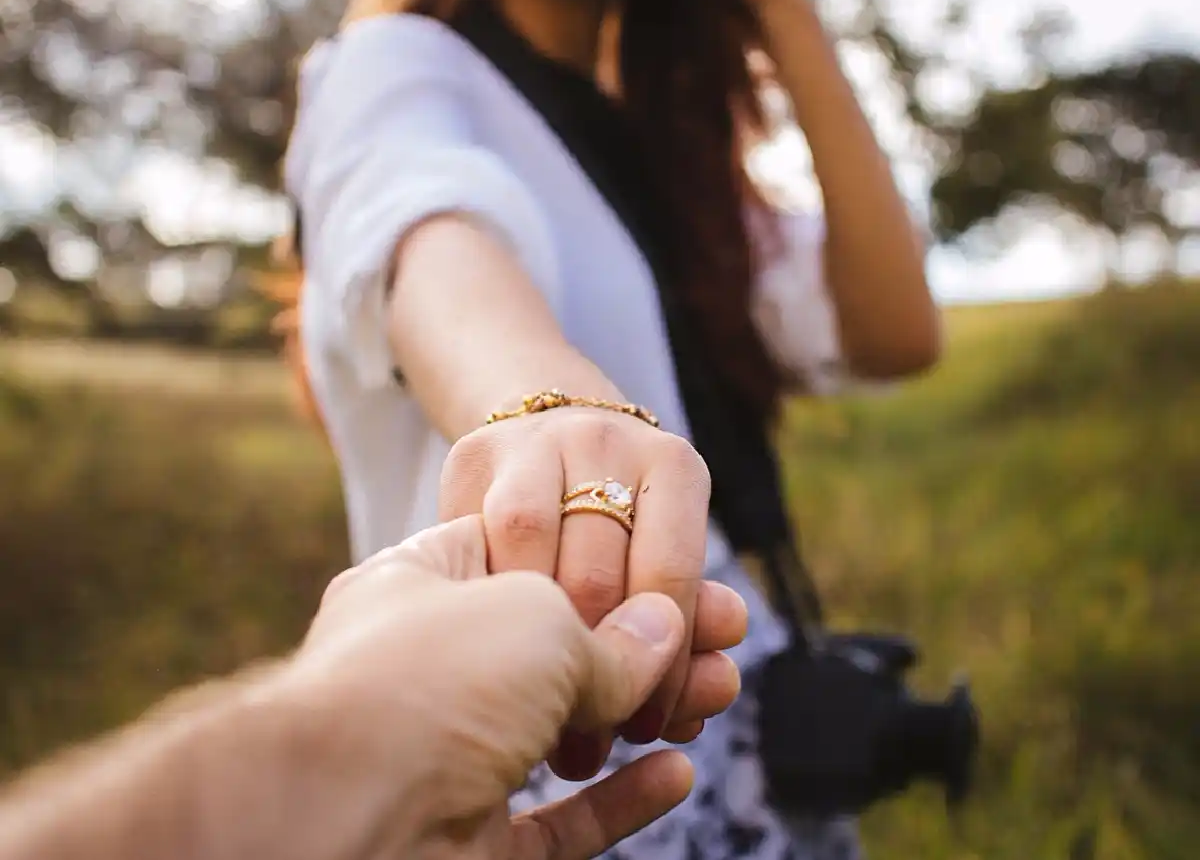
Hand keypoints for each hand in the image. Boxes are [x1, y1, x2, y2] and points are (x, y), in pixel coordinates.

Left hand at [287, 516, 748, 859]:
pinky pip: (554, 820)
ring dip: (647, 713)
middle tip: (727, 633)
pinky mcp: (467, 839)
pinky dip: (618, 799)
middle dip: (650, 641)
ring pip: (565, 731)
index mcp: (424, 586)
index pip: (532, 556)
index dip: (612, 565)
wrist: (341, 816)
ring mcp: (447, 755)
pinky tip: (675, 774)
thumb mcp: (537, 619)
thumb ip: (608, 633)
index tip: (683, 574)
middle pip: (559, 647)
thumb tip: (663, 634)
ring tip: (721, 692)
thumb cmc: (429, 679)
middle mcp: (431, 666)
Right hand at [440, 403, 717, 773]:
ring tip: (537, 713)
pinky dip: (487, 602)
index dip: (661, 667)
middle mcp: (607, 442)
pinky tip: (497, 649)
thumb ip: (691, 631)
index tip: (647, 728)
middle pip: (597, 573)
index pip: (670, 578)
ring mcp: (537, 442)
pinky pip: (474, 539)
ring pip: (527, 549)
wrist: (553, 438)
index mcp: (675, 468)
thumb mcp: (665, 564)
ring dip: (528, 639)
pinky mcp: (473, 456)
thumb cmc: (622, 528)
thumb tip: (709, 699)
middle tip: (589, 741)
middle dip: (592, 670)